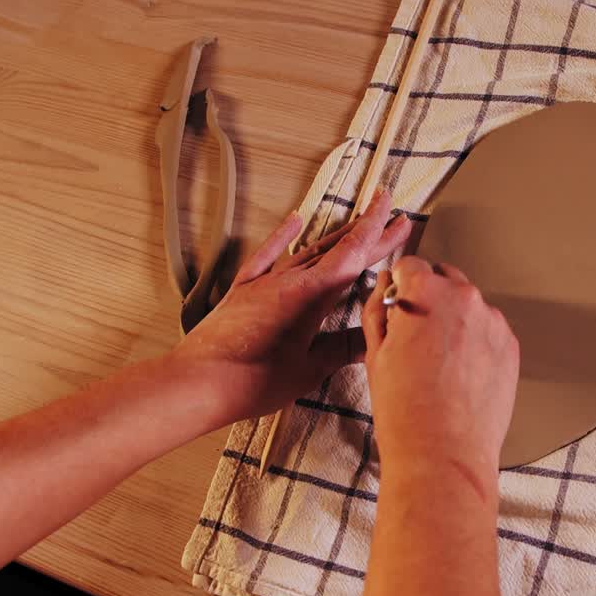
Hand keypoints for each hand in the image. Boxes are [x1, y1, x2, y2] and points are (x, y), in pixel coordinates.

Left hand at [172, 190, 410, 424]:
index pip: (354, 256)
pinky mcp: (243, 289)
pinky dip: (283, 236)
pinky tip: (295, 219)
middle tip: (392, 213)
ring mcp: (265, 282)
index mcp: (312, 296)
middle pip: (336, 249)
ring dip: (336, 236)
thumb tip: (375, 337)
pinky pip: (268, 254)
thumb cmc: (253, 381)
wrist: (198, 383)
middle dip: (367, 230)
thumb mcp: (310, 369)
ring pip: (308, 250)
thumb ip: (343, 348)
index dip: (379, 234)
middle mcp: (289, 280)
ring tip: (358, 222)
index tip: (397, 214)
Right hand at [361, 256, 519, 494]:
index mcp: (426, 292)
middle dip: (429, 299)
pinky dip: (475, 343)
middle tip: (414, 339)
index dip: (399, 286)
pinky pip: (487, 332)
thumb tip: (384, 288)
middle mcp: (465, 298)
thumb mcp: (375, 353)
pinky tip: (458, 375)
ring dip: (454, 321)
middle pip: (444, 280)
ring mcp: (493, 322)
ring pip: (468, 307)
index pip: (411, 266)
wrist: (443, 454)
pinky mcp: (510, 347)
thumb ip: (378, 308)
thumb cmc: (405, 410)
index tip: (397, 305)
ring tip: (438, 365)